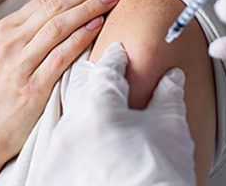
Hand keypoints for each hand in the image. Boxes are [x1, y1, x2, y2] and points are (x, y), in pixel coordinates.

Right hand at [0, 0, 128, 184]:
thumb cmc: (0, 92)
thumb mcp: (8, 50)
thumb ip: (30, 20)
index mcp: (7, 29)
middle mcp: (11, 42)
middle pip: (56, 5)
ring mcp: (20, 64)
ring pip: (58, 25)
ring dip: (90, 6)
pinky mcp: (31, 88)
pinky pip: (58, 57)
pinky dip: (79, 39)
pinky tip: (98, 26)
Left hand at [34, 42, 196, 185]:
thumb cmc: (159, 176)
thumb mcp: (171, 130)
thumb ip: (169, 96)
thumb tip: (172, 77)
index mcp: (97, 107)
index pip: (106, 69)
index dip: (118, 58)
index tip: (121, 52)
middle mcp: (70, 128)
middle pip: (82, 93)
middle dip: (98, 86)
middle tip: (113, 82)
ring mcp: (58, 155)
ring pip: (71, 121)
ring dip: (87, 116)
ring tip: (108, 120)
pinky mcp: (53, 176)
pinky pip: (63, 149)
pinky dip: (79, 143)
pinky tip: (96, 148)